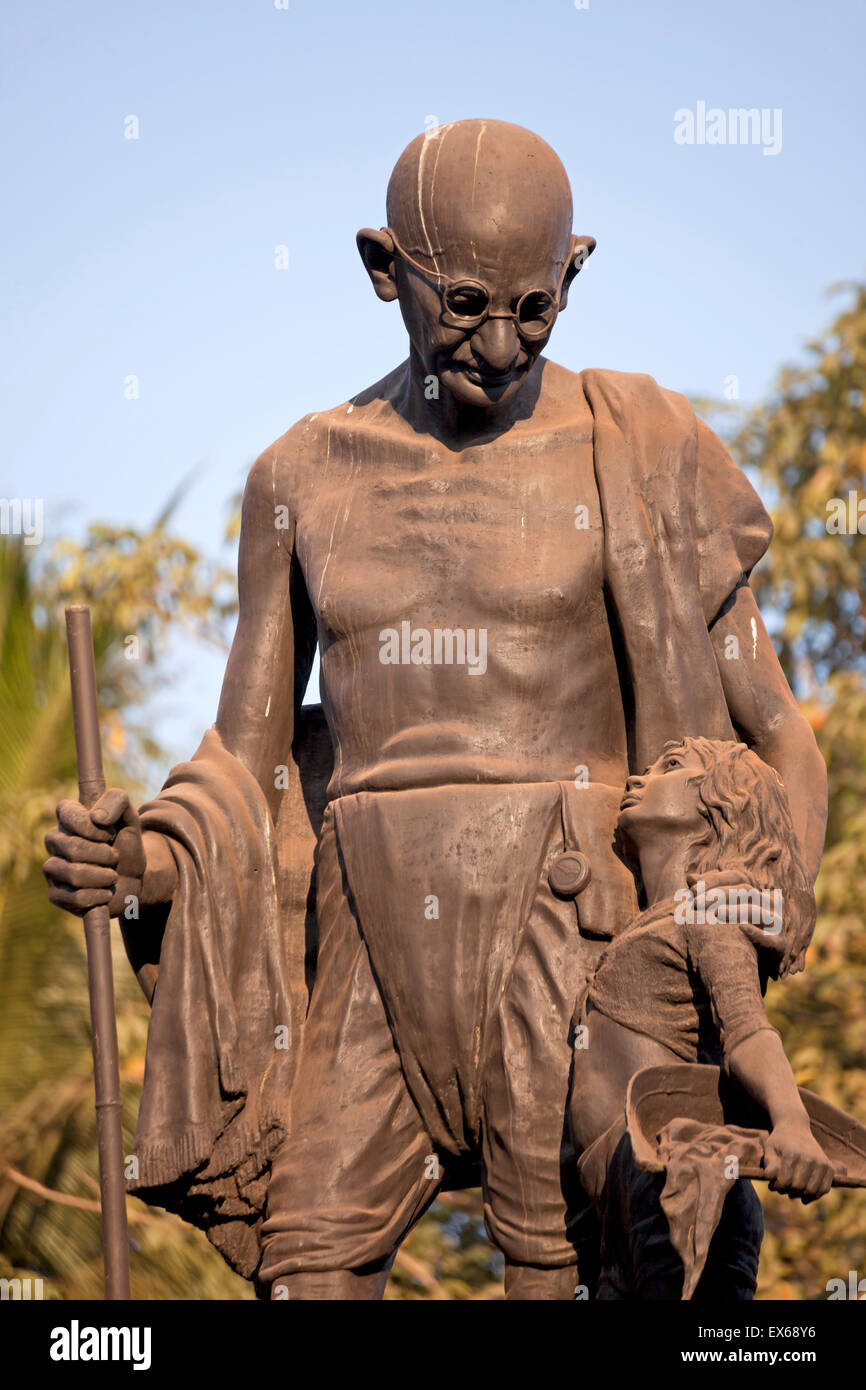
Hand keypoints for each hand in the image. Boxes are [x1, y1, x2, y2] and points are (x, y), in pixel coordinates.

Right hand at [43, 788, 145, 918]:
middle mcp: (54, 840)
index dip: (93, 826)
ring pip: (74, 874)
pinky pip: (76, 897)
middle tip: (115, 856)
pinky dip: (100, 895)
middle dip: (104, 854)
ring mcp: (51, 868)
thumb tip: (97, 817)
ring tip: (112, 875)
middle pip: (72, 847)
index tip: (110, 833)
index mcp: (67, 816)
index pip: (67, 812)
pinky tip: (106, 893)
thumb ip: (117, 801)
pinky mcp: (55, 895)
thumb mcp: (130, 817)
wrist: (132, 879)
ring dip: (104, 876)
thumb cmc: (126, 844)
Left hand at [764, 1119, 834, 1202]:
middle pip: (798, 1187)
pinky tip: (805, 1195)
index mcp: (793, 1154)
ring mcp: (821, 1162)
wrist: (796, 1127)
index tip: (772, 1185)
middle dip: (787, 1191)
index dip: (777, 1187)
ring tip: (792, 1192)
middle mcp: (809, 1158)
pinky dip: (815, 1195)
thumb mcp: (770, 1149)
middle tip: (782, 1188)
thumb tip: (769, 1178)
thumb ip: (769, 1164)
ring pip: (812, 1190)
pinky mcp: (829, 1167)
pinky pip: (825, 1189)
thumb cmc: (780, 1141)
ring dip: (800, 1195)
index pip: (785, 1181)